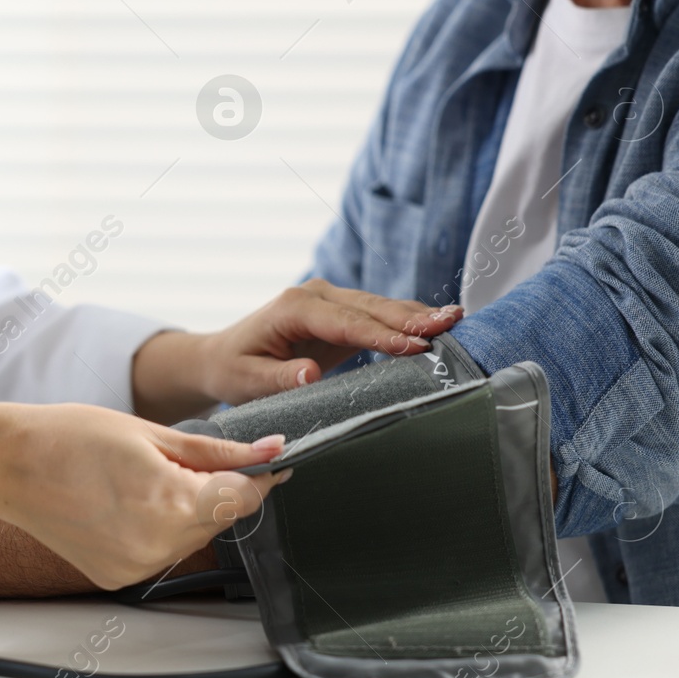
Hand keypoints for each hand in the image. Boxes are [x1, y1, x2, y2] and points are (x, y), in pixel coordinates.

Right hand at [0, 404, 290, 589]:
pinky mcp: (118, 577)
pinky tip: (124, 503)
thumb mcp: (153, 433)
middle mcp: (158, 545)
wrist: (9, 465)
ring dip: (185, 510)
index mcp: (172, 503)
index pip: (245, 497)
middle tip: (179, 457)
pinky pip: (159, 551)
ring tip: (141, 478)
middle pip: (219, 518)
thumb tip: (270, 450)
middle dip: (215, 489)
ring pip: (191, 537)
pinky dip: (156, 528)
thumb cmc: (70, 438)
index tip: (269, 460)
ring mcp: (137, 566)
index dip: (260, 475)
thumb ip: (217, 450)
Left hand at [132, 280, 462, 420]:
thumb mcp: (247, 381)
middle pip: (371, 308)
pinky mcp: (341, 314)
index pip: (347, 322)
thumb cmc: (233, 370)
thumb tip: (310, 374)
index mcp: (293, 308)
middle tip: (451, 324)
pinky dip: (407, 321)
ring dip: (417, 315)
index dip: (383, 334)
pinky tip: (437, 324)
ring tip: (456, 319)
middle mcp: (315, 296)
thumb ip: (279, 378)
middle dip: (412, 317)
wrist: (222, 357)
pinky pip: (378, 317)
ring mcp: (330, 302)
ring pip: (380, 308)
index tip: (416, 346)